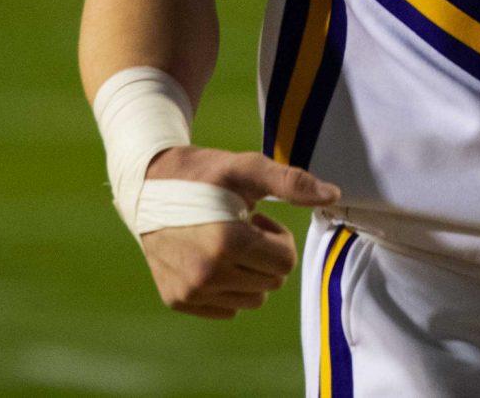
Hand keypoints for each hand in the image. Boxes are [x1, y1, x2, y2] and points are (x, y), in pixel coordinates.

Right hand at [135, 146, 340, 318]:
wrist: (145, 185)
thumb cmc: (203, 173)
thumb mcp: (247, 168)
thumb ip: (292, 183)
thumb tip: (334, 195)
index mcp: (228, 242)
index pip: (286, 262)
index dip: (276, 236)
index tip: (253, 218)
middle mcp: (207, 274)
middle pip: (272, 282)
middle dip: (263, 254)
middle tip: (237, 226)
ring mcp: (190, 291)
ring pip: (252, 300)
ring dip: (247, 273)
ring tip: (223, 241)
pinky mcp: (177, 300)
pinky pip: (226, 310)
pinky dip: (225, 287)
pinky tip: (206, 256)